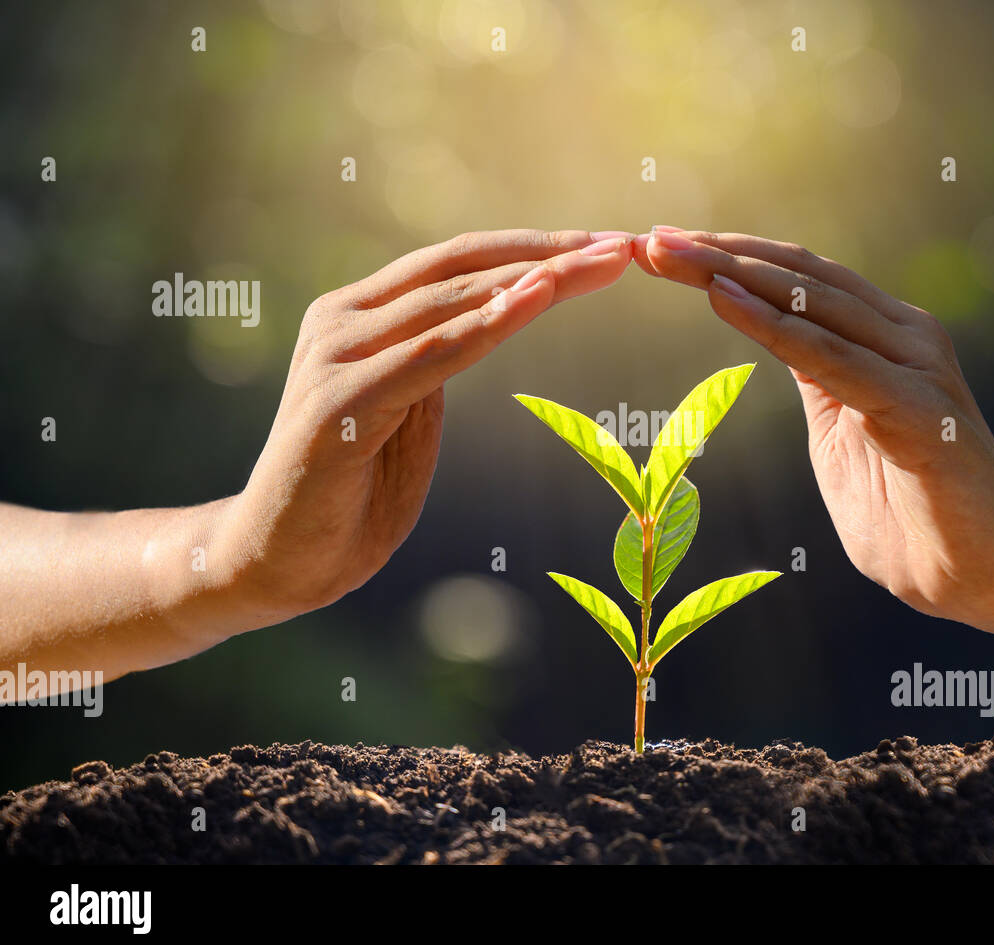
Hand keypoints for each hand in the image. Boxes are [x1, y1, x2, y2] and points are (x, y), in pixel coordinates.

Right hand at [221, 229, 634, 624]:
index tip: (604, 246)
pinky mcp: (338, 404)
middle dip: (550, 253)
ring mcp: (335, 357)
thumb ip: (436, 361)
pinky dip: (487, 326)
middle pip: (462, 268)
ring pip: (452, 302)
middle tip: (623, 244)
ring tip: (599, 261)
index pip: (458, 264)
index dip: (534, 248)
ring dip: (535, 278)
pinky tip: (537, 298)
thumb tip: (493, 318)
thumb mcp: (408, 412)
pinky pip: (430, 356)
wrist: (277, 561)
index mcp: (359, 315)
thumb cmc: (351, 492)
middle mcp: (342, 320)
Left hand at [635, 227, 993, 635]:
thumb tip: (781, 345)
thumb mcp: (844, 434)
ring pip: (811, 302)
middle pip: (799, 276)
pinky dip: (773, 327)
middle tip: (648, 238)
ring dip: (733, 274)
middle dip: (717, 254)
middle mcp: (904, 336)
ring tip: (669, 255)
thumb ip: (819, 383)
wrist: (991, 575)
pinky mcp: (918, 409)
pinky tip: (722, 300)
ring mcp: (916, 367)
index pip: (800, 280)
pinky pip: (830, 358)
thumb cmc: (914, 513)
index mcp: (885, 339)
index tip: (662, 247)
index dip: (731, 259)